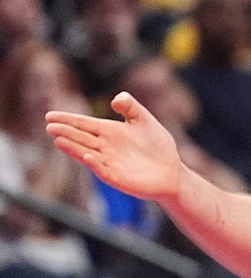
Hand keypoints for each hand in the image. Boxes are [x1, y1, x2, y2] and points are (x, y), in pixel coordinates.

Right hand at [45, 92, 182, 201]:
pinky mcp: (117, 178)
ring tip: (58, 140)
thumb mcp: (144, 120)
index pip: (84, 124)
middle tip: (50, 126)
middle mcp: (105, 147)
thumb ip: (131, 107)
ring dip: (73, 148)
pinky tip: (87, 156)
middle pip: (81, 138)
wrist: (172, 171)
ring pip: (87, 153)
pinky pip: (103, 170)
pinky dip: (95, 164)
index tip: (50, 115)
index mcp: (109, 132)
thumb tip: (116, 99)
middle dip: (66, 132)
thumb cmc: (157, 145)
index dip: (68, 119)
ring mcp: (110, 163)